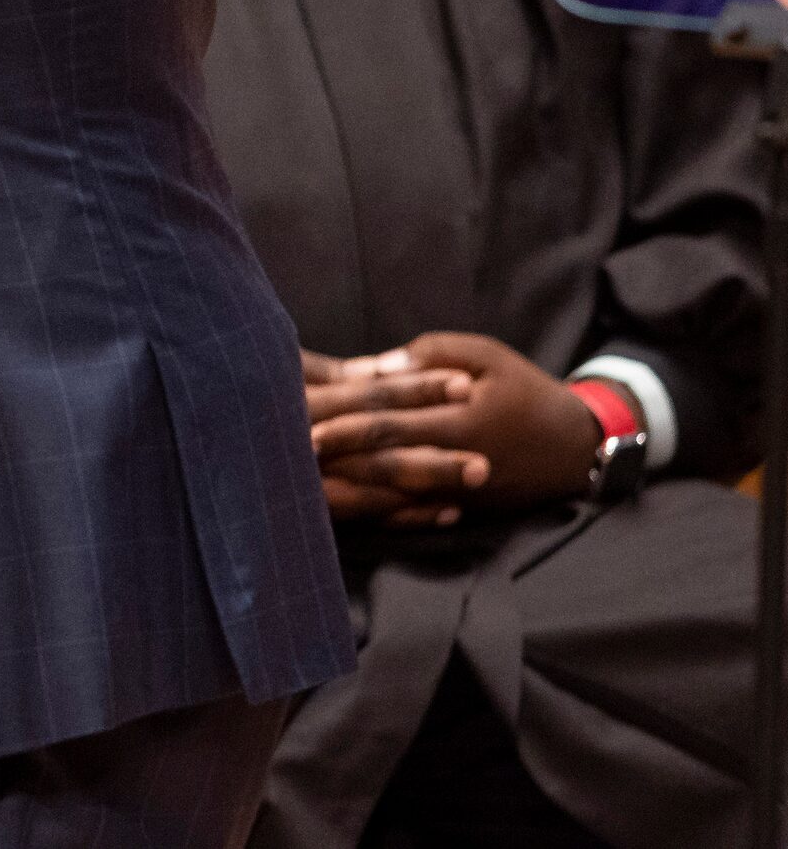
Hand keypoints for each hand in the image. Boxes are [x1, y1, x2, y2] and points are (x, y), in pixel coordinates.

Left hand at [308, 334, 604, 517]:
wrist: (578, 445)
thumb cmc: (525, 389)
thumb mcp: (486, 355)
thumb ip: (429, 356)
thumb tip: (374, 368)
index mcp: (459, 418)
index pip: (389, 424)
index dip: (346, 425)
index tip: (305, 423)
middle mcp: (456, 460)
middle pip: (382, 462)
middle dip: (336, 460)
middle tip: (290, 456)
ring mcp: (459, 492)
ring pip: (392, 495)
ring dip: (349, 490)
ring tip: (306, 488)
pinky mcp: (463, 509)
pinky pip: (413, 513)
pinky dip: (380, 511)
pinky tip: (348, 509)